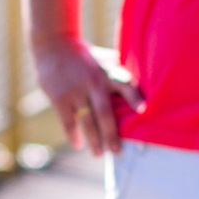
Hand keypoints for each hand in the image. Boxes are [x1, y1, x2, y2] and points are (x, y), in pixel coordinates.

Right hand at [30, 35, 143, 156]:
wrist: (54, 44)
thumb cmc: (85, 55)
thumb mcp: (104, 58)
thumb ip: (119, 70)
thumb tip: (144, 78)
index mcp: (107, 74)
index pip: (125, 86)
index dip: (135, 98)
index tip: (144, 111)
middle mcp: (93, 84)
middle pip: (105, 113)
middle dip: (112, 134)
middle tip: (117, 152)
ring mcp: (75, 91)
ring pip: (87, 121)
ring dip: (93, 140)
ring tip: (98, 154)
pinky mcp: (59, 97)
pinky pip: (68, 121)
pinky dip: (73, 134)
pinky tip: (78, 144)